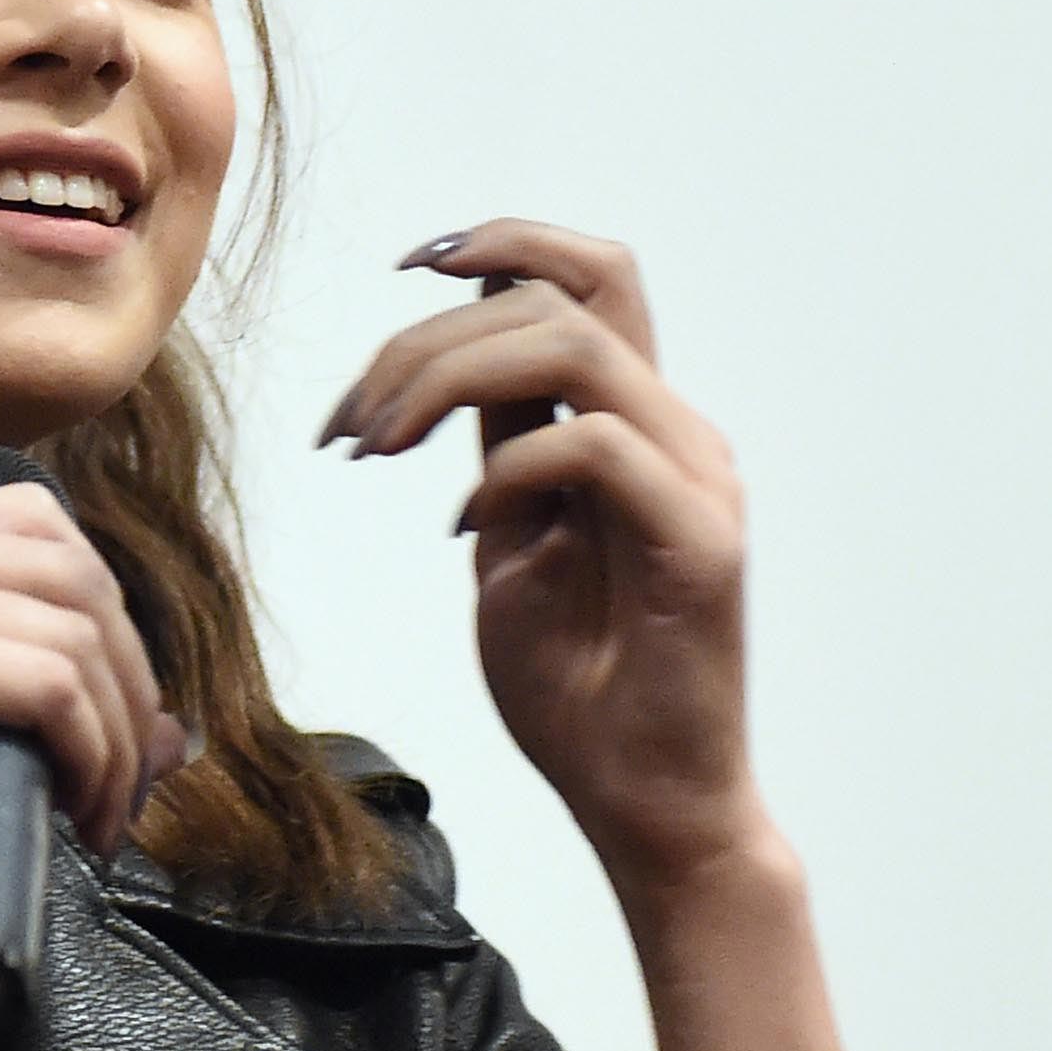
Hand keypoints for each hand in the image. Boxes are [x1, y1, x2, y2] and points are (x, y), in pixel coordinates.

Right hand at [0, 485, 184, 979]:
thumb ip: (15, 703)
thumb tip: (174, 732)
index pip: (31, 523)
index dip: (100, 607)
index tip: (111, 703)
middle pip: (68, 564)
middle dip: (128, 670)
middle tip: (129, 768)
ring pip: (70, 628)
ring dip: (117, 727)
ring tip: (104, 807)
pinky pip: (44, 683)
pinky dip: (88, 748)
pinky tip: (75, 804)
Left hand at [321, 219, 765, 898]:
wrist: (644, 804)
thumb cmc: (581, 690)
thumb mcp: (511, 547)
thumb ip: (500, 451)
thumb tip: (445, 375)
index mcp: (639, 426)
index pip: (588, 280)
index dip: (499, 246)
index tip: (405, 268)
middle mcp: (679, 434)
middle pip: (573, 289)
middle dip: (431, 334)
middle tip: (352, 425)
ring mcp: (697, 481)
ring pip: (575, 346)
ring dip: (448, 379)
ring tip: (378, 450)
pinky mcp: (699, 541)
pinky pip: (592, 446)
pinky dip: (504, 473)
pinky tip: (464, 530)